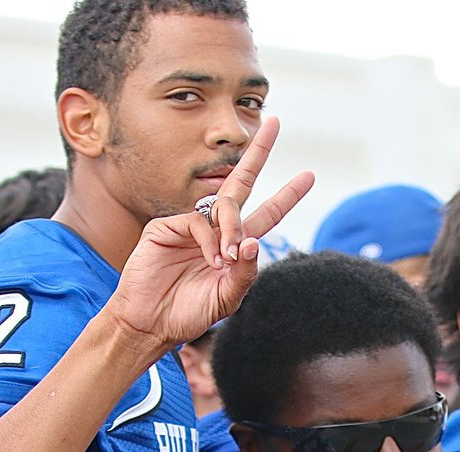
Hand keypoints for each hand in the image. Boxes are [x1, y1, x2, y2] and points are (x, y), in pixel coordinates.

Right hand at [108, 115, 314, 351]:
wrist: (151, 322)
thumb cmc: (189, 313)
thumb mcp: (227, 298)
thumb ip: (245, 273)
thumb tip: (254, 241)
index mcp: (234, 246)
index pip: (266, 214)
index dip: (286, 196)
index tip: (308, 175)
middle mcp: (215, 230)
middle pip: (241, 183)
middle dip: (258, 153)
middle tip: (274, 121)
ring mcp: (190, 226)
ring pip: (224, 209)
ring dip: (232, 230)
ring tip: (226, 260)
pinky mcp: (167, 226)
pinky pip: (198, 221)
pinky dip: (209, 240)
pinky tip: (210, 260)